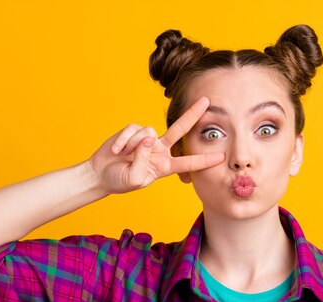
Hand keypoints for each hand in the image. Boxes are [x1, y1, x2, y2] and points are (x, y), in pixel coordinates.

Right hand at [88, 97, 224, 194]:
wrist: (100, 174)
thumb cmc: (119, 181)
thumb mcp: (135, 178)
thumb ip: (143, 159)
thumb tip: (149, 137)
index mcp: (164, 166)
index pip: (188, 162)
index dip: (204, 160)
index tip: (222, 157)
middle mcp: (159, 150)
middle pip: (179, 130)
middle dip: (193, 114)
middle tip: (207, 101)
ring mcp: (147, 139)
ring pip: (148, 133)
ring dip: (134, 146)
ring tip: (123, 156)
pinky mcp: (133, 131)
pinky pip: (133, 130)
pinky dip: (123, 140)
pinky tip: (116, 150)